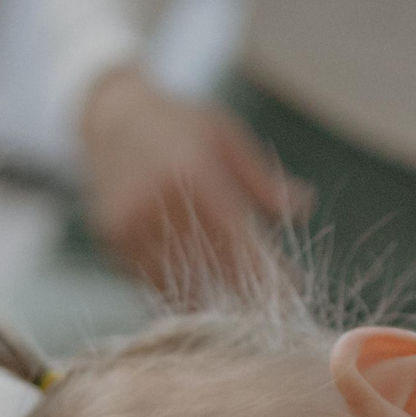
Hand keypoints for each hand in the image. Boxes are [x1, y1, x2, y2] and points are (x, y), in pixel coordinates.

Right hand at [78, 65, 310, 298]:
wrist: (112, 116)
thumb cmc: (179, 123)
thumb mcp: (225, 135)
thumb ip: (262, 178)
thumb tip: (304, 207)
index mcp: (193, 172)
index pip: (237, 238)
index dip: (265, 270)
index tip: (292, 287)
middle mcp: (157, 201)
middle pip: (209, 265)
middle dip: (241, 287)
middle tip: (265, 300)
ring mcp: (129, 223)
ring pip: (178, 278)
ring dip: (208, 292)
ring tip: (230, 293)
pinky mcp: (112, 238)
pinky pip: (150, 275)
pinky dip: (176, 281)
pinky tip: (194, 277)